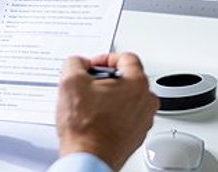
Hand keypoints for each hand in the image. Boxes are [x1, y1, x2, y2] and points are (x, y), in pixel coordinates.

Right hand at [55, 51, 157, 170]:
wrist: (88, 159)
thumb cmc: (85, 127)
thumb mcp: (71, 81)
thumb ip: (75, 63)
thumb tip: (78, 64)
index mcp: (137, 84)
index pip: (126, 58)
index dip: (105, 58)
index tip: (94, 65)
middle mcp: (146, 102)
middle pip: (129, 78)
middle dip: (108, 79)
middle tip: (90, 84)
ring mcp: (143, 120)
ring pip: (129, 98)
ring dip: (111, 97)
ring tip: (91, 102)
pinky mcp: (136, 135)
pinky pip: (127, 116)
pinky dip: (114, 114)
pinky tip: (96, 118)